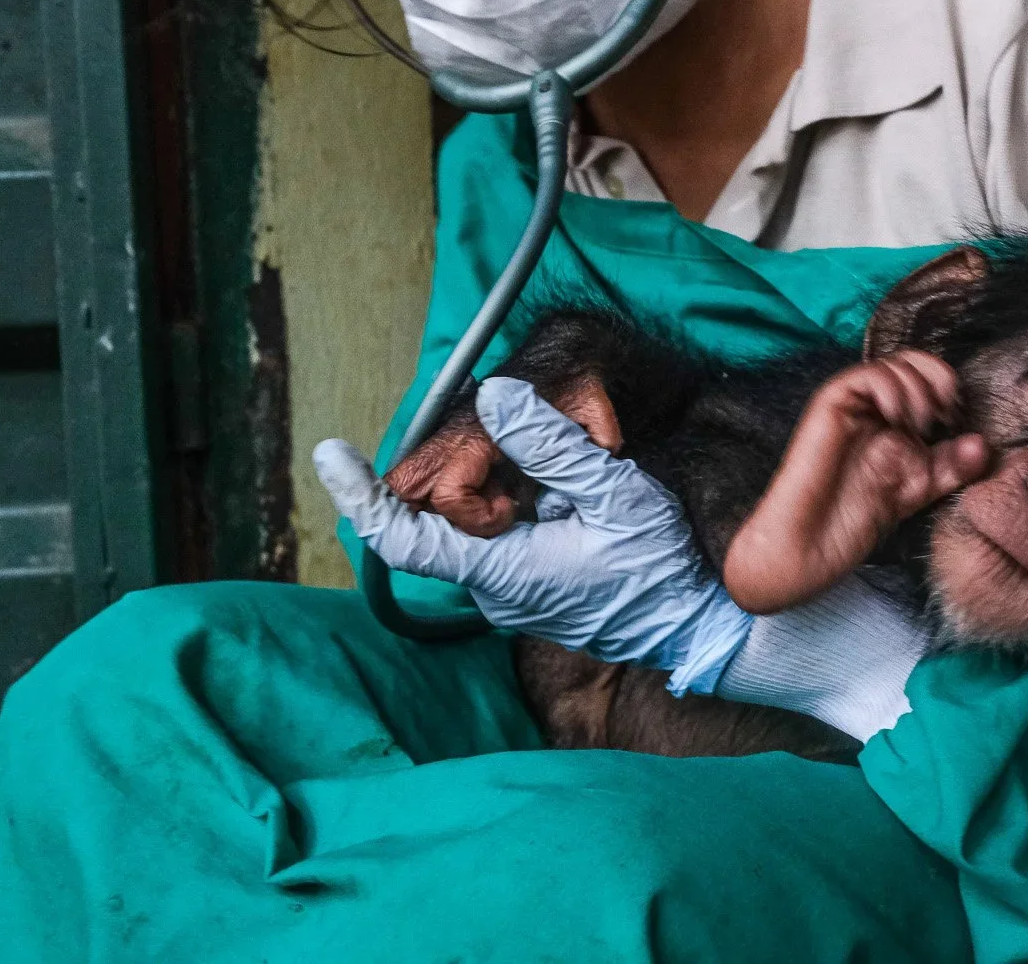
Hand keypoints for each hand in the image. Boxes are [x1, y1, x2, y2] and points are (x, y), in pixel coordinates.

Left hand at [315, 378, 749, 693]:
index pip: (401, 538)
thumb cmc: (659, 567)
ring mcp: (511, 595)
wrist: (697, 629)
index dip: (358, 494)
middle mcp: (493, 589)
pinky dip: (517, 507)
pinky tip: (568, 497)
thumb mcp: (613, 494)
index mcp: (498, 570)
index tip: (331, 453)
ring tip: (565, 480)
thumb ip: (552, 447)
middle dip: (465, 471)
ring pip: (477, 527)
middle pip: (445, 518)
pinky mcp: (531, 592)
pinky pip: (503, 540)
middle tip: (514, 438)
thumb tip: (495, 399)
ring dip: (499, 488)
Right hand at [722, 351, 990, 614]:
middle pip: (911, 361)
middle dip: (938, 379)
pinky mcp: (829, 408)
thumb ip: (951, 467)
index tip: (958, 418)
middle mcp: (871, 408)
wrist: (810, 547)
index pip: (925, 377)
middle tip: (945, 414)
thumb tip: (984, 443)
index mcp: (892, 421)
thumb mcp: (918, 491)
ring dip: (917, 387)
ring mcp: (850, 406)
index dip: (948, 386)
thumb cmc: (855, 522)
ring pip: (890, 364)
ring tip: (921, 423)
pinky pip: (862, 376)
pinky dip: (889, 388)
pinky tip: (898, 419)